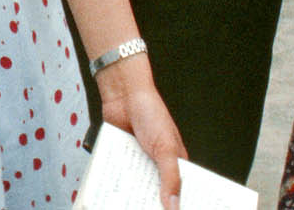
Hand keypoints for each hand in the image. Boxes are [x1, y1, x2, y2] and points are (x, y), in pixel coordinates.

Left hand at [98, 65, 184, 209]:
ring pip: (136, 188)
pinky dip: (117, 186)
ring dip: (132, 198)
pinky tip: (112, 199)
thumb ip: (170, 178)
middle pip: (156, 193)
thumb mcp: (165, 148)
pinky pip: (120, 176)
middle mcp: (157, 165)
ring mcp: (138, 162)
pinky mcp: (121, 158)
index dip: (181, 205)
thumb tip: (174, 206)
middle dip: (152, 205)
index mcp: (176, 163)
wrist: (123, 94)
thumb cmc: (151, 113)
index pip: (182, 191)